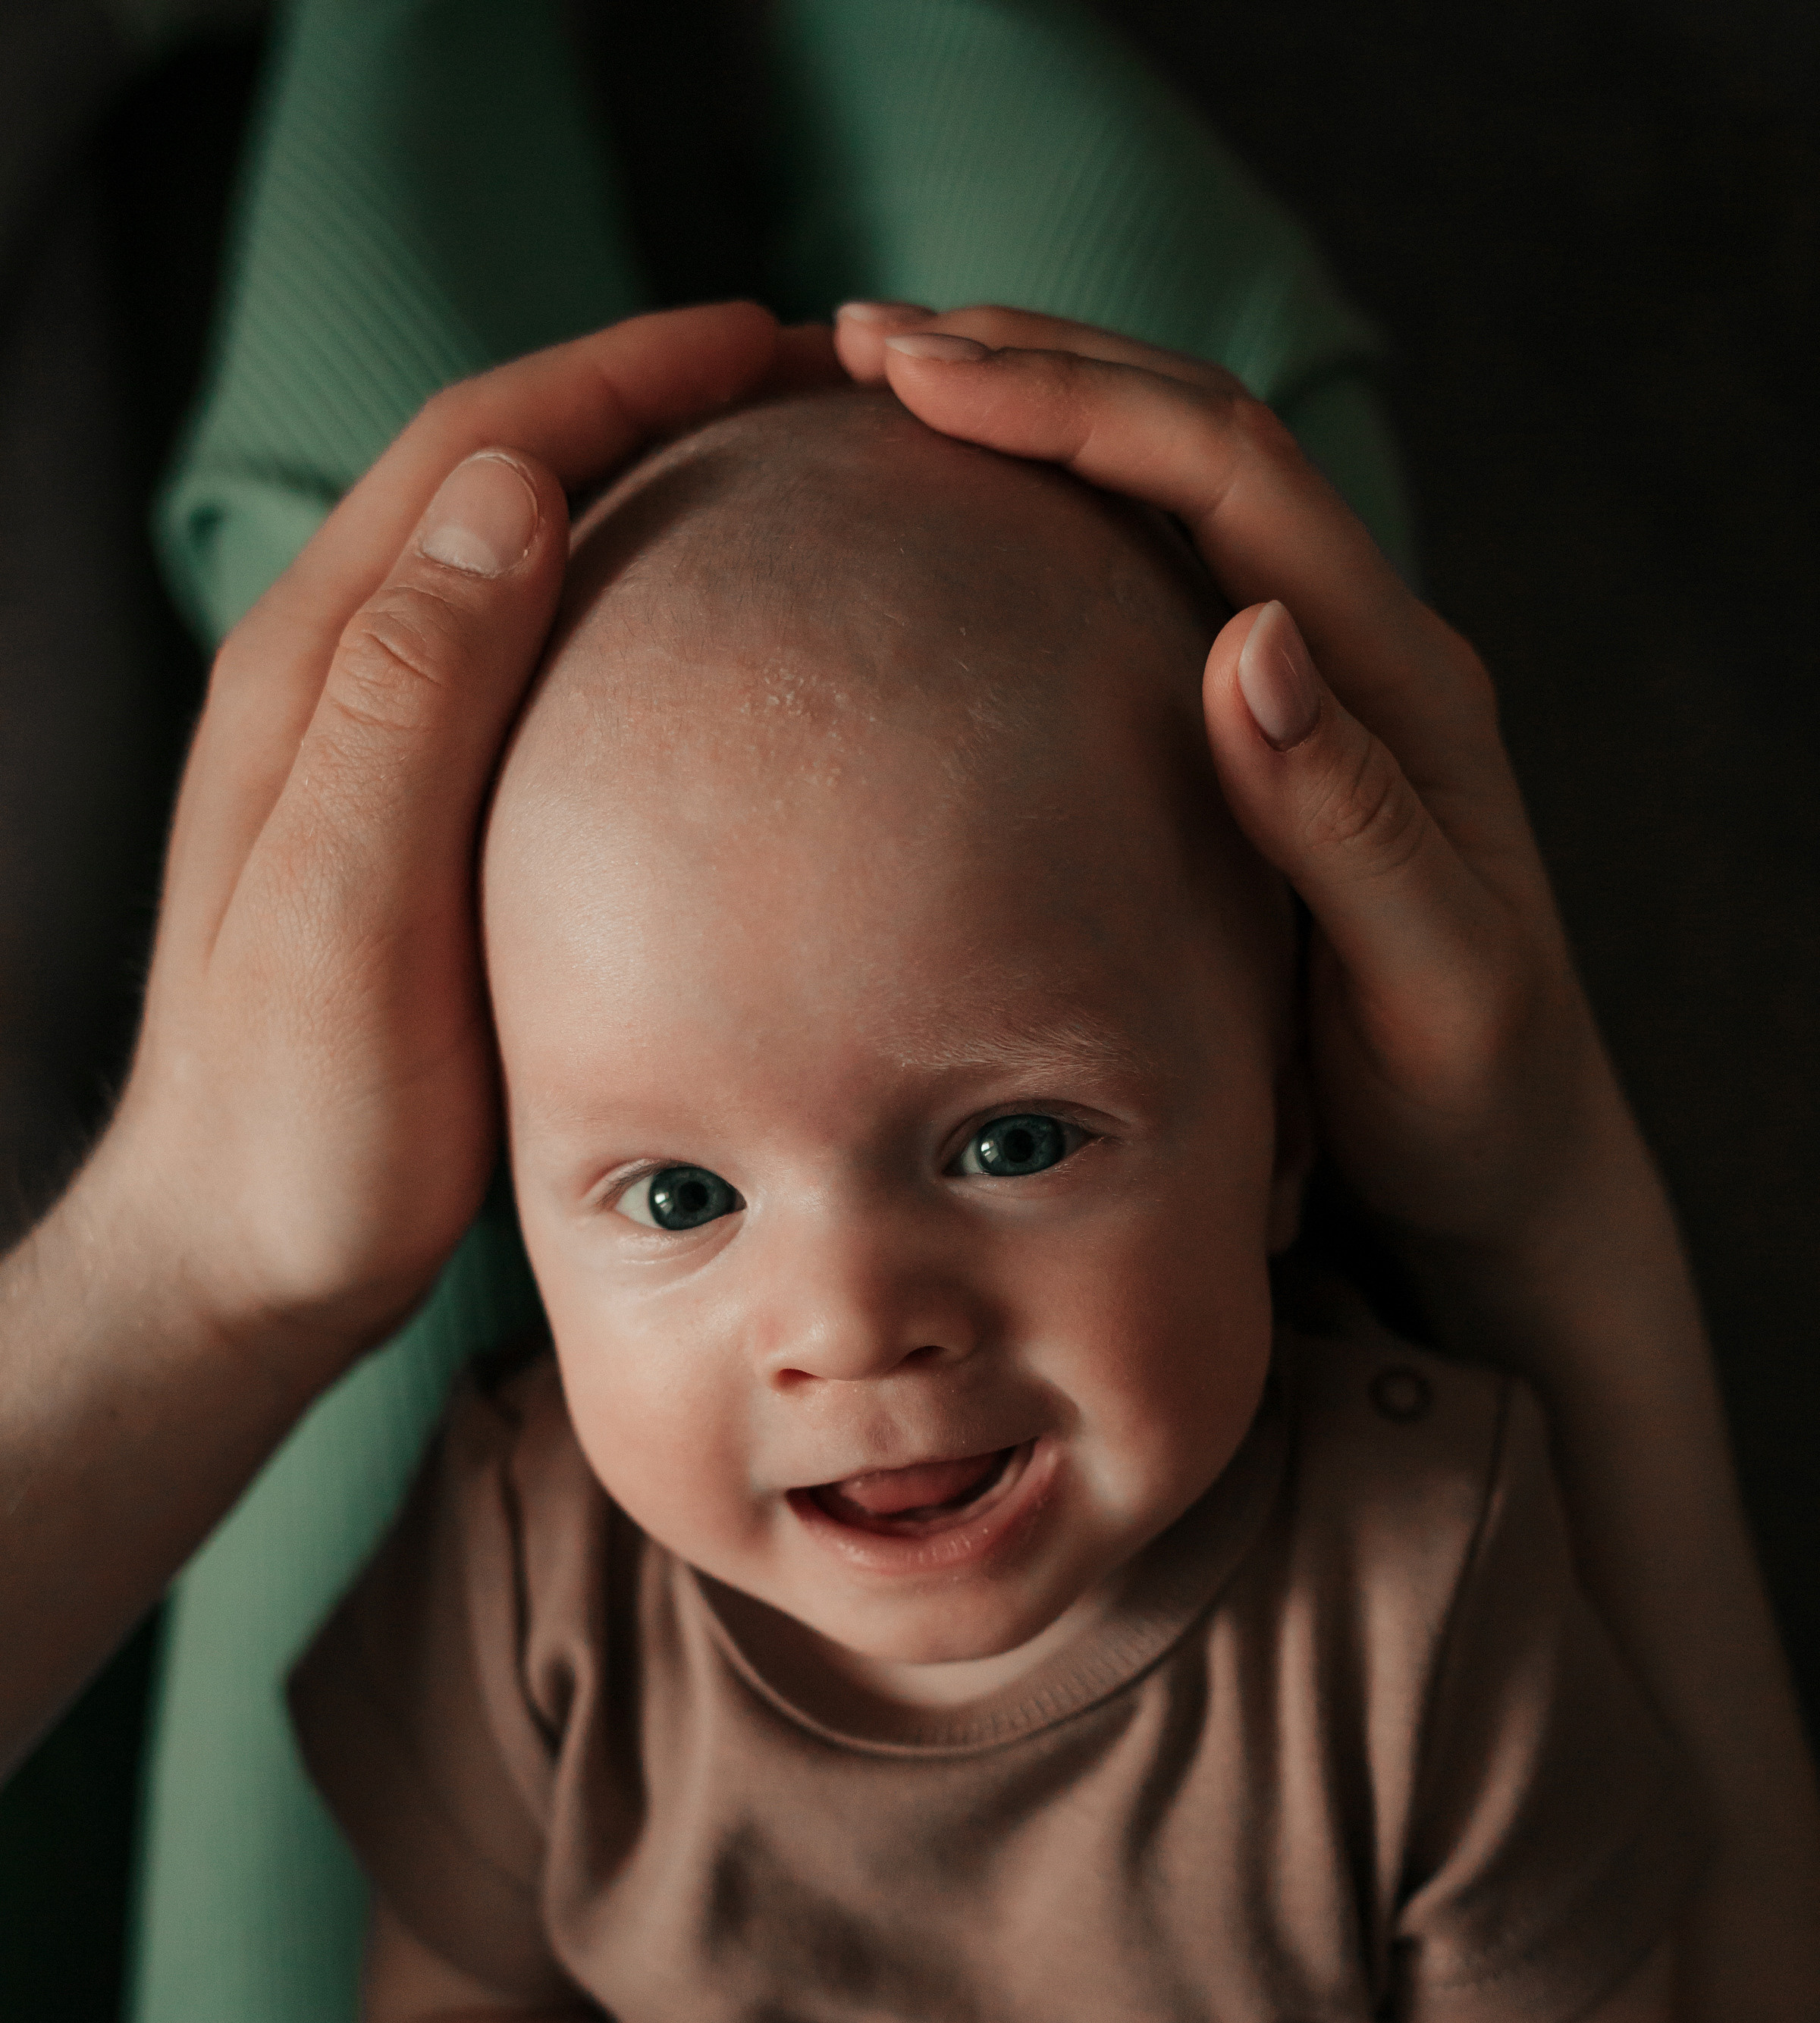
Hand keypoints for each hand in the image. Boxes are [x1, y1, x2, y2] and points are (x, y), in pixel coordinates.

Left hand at [99, 304, 836, 1383]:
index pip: (476, 450)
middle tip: (821, 389)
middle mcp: (335, 683)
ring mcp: (374, 752)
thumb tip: (510, 494)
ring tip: (792, 482)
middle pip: (499, 476)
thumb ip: (410, 709)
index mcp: (315, 674)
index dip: (623, 372)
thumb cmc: (300, 1124)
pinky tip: (721, 655)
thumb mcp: (343, 920)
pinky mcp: (418, 824)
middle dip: (652, 399)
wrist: (241, 1258)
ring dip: (645, 490)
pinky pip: (534, 664)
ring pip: (517, 560)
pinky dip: (630, 609)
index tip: (773, 340)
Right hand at [834, 301, 1648, 1293]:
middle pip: (1200, 441)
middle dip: (1037, 366)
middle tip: (859, 339)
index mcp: (1402, 683)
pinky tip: (962, 519)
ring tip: (891, 381)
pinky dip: (1056, 513)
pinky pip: (1158, 578)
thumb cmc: (1470, 1095)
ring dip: (1043, 413)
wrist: (1512, 1160)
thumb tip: (1248, 639)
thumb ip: (1349, 819)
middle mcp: (1361, 651)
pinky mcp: (1268, 737)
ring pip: (1175, 490)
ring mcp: (1316, 684)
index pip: (1233, 481)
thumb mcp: (1432, 981)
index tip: (921, 377)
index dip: (1078, 407)